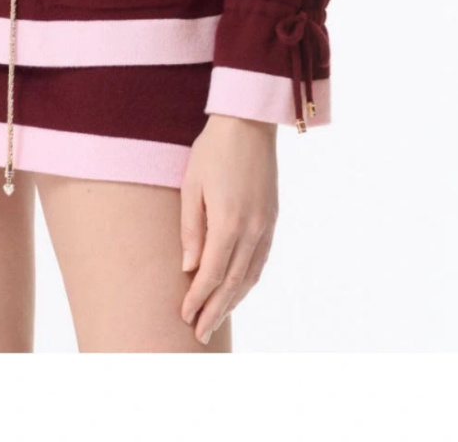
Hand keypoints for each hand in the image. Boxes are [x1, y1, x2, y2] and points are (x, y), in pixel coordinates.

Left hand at [179, 113, 278, 343]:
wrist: (248, 122)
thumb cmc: (213, 150)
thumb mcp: (191, 186)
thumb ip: (191, 229)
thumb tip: (189, 268)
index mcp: (229, 221)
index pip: (213, 274)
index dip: (198, 298)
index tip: (185, 316)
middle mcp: (252, 229)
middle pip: (233, 282)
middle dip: (215, 310)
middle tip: (199, 334)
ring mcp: (266, 225)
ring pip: (251, 275)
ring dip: (233, 301)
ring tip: (216, 319)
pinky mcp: (272, 218)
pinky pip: (261, 260)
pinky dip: (249, 281)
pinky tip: (239, 290)